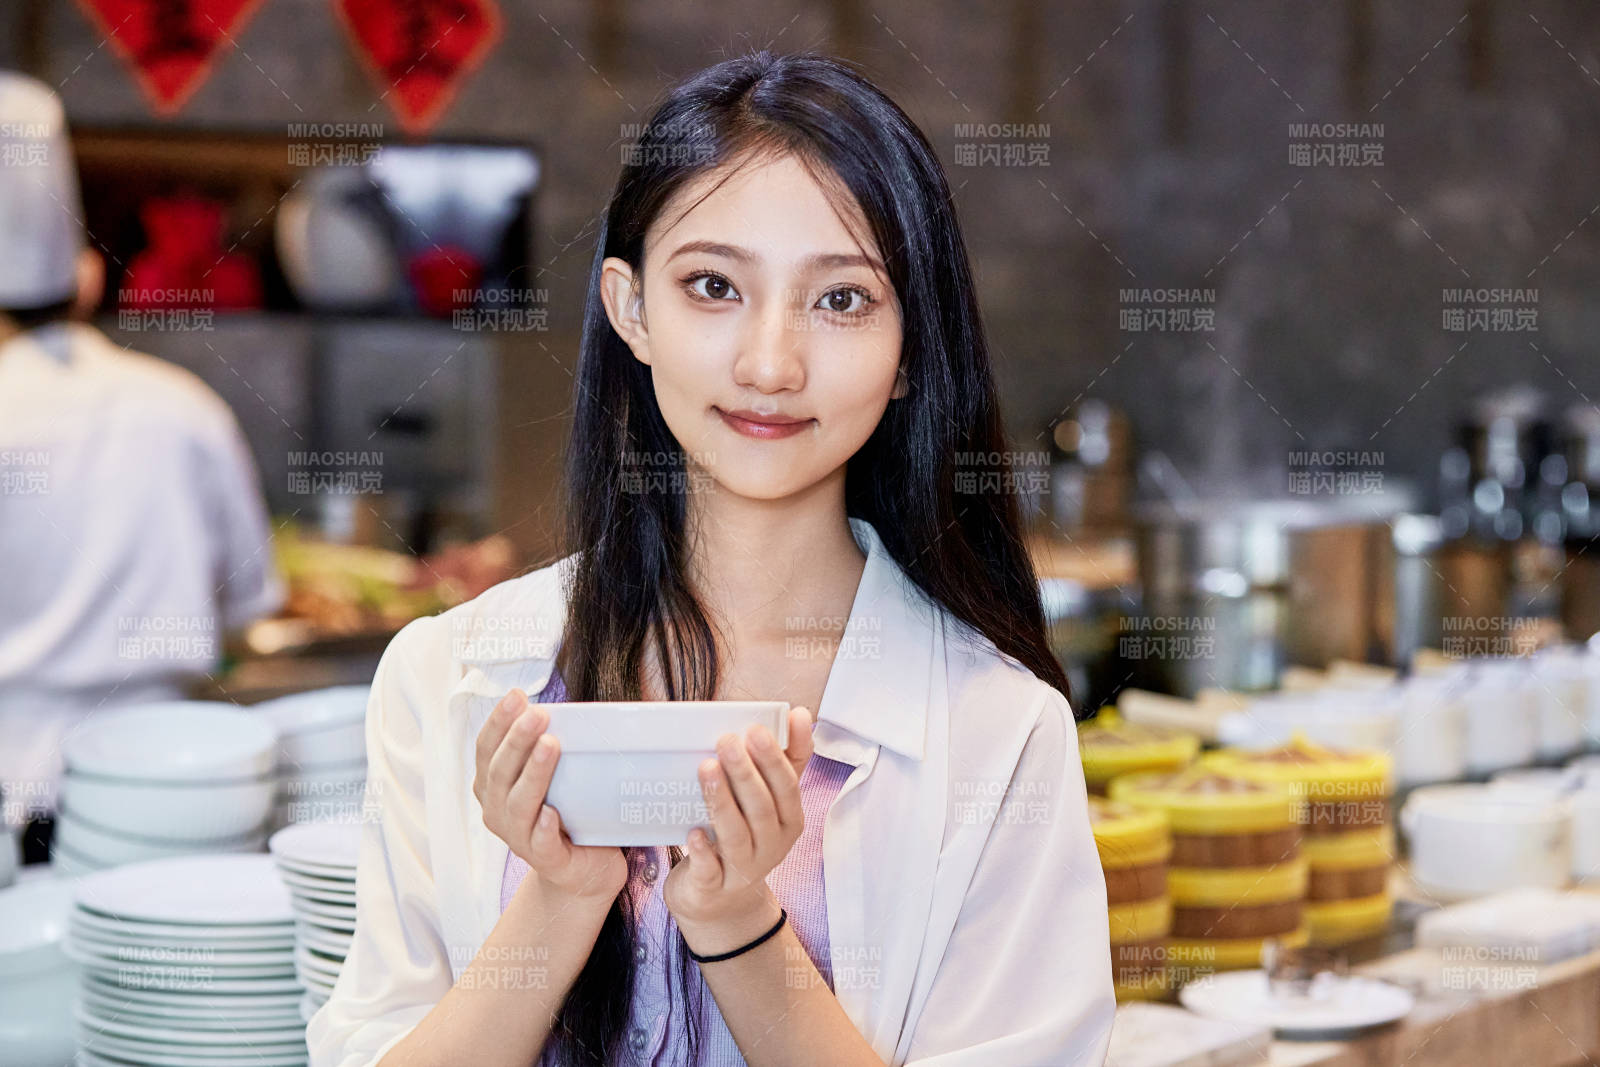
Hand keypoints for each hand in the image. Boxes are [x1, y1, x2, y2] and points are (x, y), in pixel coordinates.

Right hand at [472, 688, 626, 901]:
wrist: (584, 868)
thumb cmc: (568, 812)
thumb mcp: (554, 776)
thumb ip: (549, 746)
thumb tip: (570, 706)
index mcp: (494, 786)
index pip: (487, 748)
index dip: (498, 722)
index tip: (517, 695)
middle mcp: (498, 811)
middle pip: (499, 772)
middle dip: (516, 740)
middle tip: (538, 715)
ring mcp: (519, 838)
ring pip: (518, 805)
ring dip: (533, 773)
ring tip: (551, 746)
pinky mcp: (546, 860)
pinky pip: (540, 843)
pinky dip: (544, 827)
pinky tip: (552, 812)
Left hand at [664, 706, 814, 950]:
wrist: (718, 899)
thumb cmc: (745, 835)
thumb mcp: (770, 800)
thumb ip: (786, 758)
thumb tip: (800, 714)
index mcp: (788, 821)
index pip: (787, 787)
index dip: (773, 759)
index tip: (756, 729)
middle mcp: (771, 846)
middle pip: (762, 809)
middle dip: (745, 774)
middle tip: (726, 741)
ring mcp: (743, 870)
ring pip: (736, 836)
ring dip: (721, 801)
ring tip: (706, 768)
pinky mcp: (713, 887)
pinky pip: (710, 871)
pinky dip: (703, 852)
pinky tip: (693, 832)